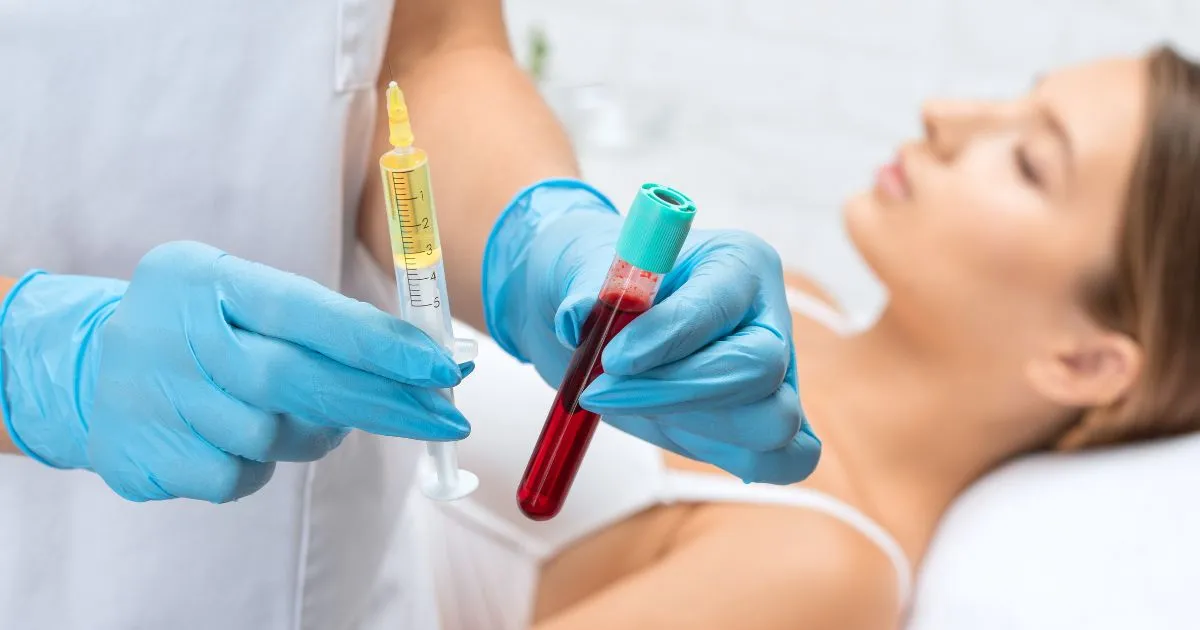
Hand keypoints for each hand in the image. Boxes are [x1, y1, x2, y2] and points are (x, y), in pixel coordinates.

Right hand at [0, 241, 470, 501]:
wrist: (85, 368)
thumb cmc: (204, 329)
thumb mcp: (245, 296)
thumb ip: (321, 323)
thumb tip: (422, 363)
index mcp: (203, 277)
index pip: (303, 309)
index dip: (377, 342)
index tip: (442, 367)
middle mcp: (171, 333)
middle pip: (295, 379)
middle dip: (383, 401)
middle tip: (446, 418)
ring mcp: (150, 398)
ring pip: (273, 435)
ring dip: (308, 432)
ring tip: (292, 412)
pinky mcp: (141, 456)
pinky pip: (238, 477)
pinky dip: (258, 465)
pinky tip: (233, 439)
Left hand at [483, 180, 819, 483]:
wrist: (595, 322)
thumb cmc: (597, 282)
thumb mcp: (578, 267)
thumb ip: (584, 288)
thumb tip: (578, 317)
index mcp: (738, 261)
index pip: (720, 306)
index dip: (668, 338)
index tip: (612, 359)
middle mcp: (768, 318)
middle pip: (757, 369)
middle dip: (674, 391)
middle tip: (597, 392)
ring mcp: (776, 377)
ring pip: (773, 423)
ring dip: (693, 427)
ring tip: (625, 402)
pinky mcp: (762, 426)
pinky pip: (782, 461)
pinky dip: (735, 462)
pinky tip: (673, 433)